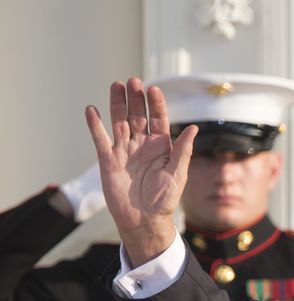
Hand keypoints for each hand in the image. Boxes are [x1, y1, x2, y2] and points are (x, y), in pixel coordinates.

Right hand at [85, 77, 197, 265]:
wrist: (145, 220)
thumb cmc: (164, 200)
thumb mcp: (178, 174)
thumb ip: (183, 150)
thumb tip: (194, 128)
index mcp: (161, 147)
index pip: (158, 119)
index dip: (156, 104)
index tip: (154, 89)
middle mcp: (142, 145)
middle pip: (138, 115)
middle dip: (136, 98)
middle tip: (133, 81)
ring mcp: (124, 151)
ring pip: (119, 122)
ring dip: (117, 104)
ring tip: (116, 85)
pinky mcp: (108, 160)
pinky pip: (101, 139)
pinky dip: (95, 125)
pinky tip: (92, 110)